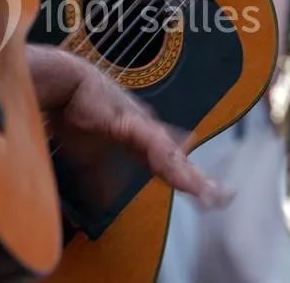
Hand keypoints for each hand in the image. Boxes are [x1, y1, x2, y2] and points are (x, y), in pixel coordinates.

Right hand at [27, 45, 234, 207]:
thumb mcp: (89, 157)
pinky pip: (155, 146)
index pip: (172, 165)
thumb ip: (99, 179)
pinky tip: (182, 178)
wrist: (66, 84)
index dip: (190, 180)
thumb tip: (100, 204)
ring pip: (173, 158)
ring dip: (191, 177)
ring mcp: (143, 126)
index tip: (209, 196)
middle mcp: (149, 132)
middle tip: (224, 198)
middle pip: (179, 162)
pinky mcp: (132, 122)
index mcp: (142, 141)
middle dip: (200, 181)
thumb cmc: (78, 113)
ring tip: (209, 195)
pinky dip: (169, 163)